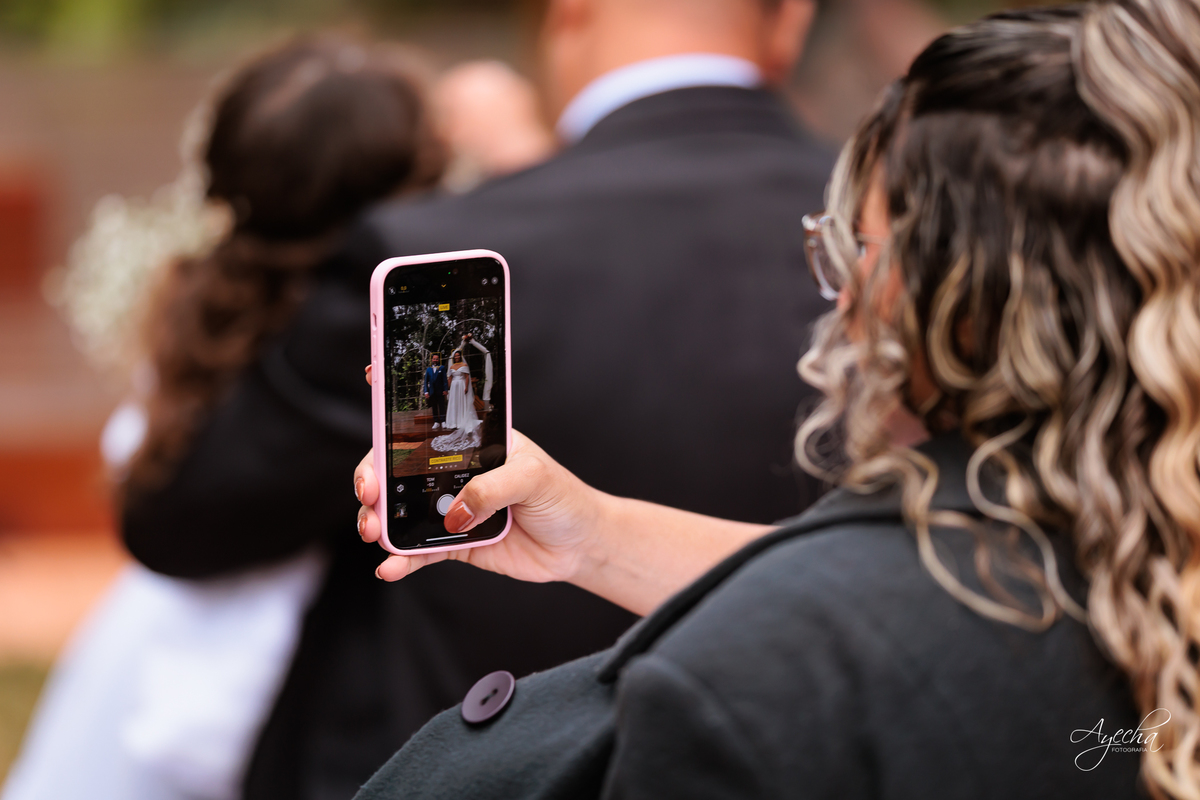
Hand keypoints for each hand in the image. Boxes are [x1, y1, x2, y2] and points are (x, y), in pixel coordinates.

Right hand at [355, 364, 768, 614]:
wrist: (579, 545)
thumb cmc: (563, 497)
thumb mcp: (534, 478)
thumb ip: (492, 489)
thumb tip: (455, 512)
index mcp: (472, 442)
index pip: (428, 417)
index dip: (398, 401)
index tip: (370, 384)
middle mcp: (454, 471)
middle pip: (398, 467)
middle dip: (374, 477)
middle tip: (370, 494)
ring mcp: (451, 507)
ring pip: (401, 511)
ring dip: (380, 521)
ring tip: (375, 534)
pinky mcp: (454, 543)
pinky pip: (418, 551)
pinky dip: (400, 560)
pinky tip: (390, 568)